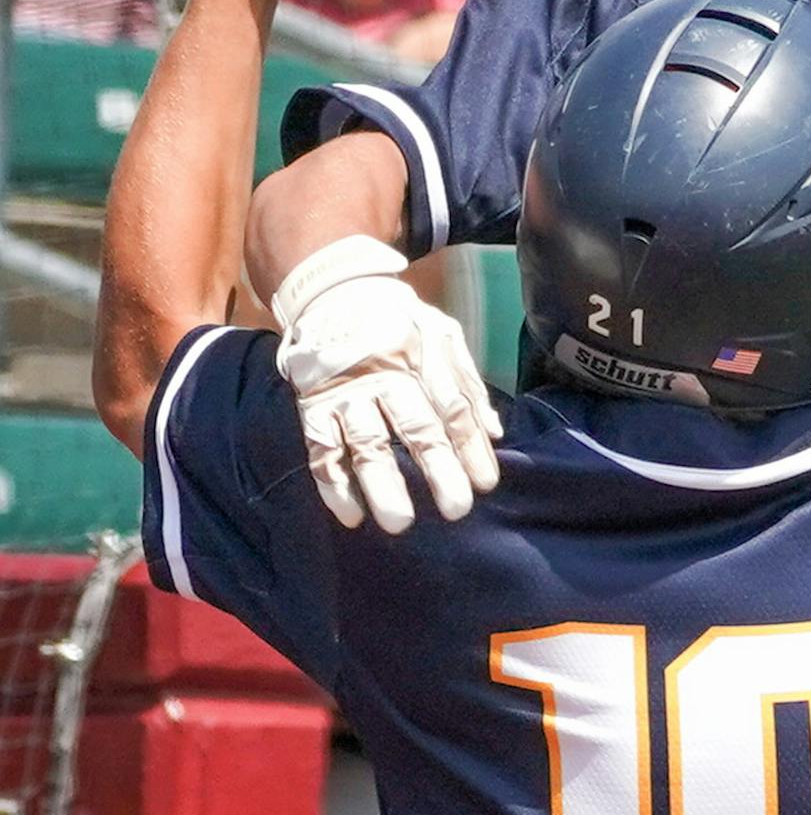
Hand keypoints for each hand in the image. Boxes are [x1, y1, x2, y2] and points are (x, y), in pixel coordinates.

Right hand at [272, 235, 503, 532]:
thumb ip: (467, 381)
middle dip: (438, 470)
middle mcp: (385, 374)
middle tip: (457, 509)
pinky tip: (351, 514)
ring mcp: (345, 392)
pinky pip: (321, 451)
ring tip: (400, 522)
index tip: (486, 483)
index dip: (471, 447)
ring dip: (382, 485)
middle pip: (416, 427)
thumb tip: (494, 432)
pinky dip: (333, 485)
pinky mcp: (312, 407)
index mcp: (422, 354)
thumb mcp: (441, 333)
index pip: (453, 407)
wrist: (331, 293)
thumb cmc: (397, 320)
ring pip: (366, 443)